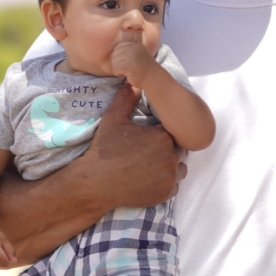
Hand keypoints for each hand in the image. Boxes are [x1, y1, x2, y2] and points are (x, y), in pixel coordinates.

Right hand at [85, 82, 186, 206]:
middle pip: (180, 149)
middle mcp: (171, 158)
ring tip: (153, 163)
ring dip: (172, 165)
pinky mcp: (165, 194)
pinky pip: (175, 185)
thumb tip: (133, 82)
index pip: (175, 130)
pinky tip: (152, 177)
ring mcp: (170, 178)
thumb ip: (126, 98)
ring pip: (180, 168)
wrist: (94, 183)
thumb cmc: (104, 150)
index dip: (164, 132)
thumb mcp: (113, 119)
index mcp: (163, 137)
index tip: (152, 134)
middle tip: (150, 149)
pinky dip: (167, 182)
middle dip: (169, 148)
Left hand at [110, 36, 155, 89]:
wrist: (153, 78)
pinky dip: (120, 75)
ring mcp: (128, 55)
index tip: (132, 62)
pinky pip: (115, 70)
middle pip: (114, 56)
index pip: (117, 49)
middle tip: (132, 67)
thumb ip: (128, 50)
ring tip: (131, 70)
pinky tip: (130, 74)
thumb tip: (114, 52)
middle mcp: (131, 47)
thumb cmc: (145, 69)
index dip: (122, 59)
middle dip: (120, 64)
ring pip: (114, 63)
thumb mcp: (138, 54)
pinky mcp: (126, 64)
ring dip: (120, 70)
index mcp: (133, 43)